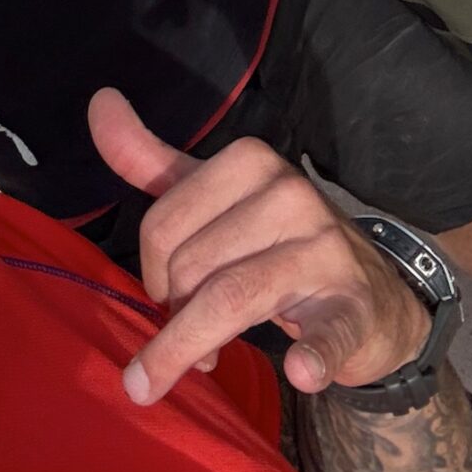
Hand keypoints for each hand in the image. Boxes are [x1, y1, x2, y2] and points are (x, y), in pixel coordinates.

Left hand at [88, 89, 430, 405]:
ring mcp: (326, 250)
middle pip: (192, 265)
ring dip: (196, 348)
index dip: (154, 274)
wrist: (373, 294)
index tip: (167, 299)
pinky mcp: (354, 307)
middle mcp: (291, 195)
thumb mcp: (211, 193)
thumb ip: (151, 158)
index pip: (164, 224)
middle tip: (187, 341)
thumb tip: (99, 102)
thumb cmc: (275, 241)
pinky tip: (300, 370)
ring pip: (234, 298)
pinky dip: (312, 355)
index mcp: (250, 162)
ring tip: (198, 370)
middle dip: (175, 315)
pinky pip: (326, 333)